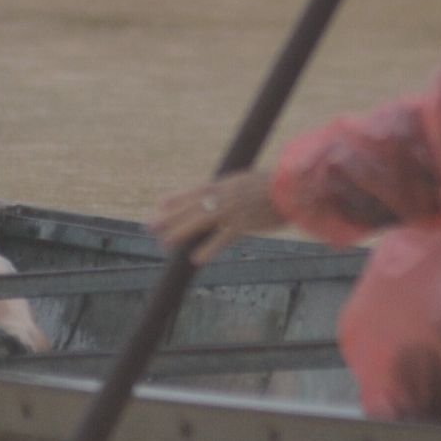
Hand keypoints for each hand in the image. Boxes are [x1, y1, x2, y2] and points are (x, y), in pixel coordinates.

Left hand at [150, 169, 284, 264]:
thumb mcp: (245, 182)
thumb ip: (228, 189)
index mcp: (223, 184)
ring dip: (180, 233)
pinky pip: (221, 238)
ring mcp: (231, 210)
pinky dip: (208, 249)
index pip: (193, 192)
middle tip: (150, 226)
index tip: (159, 205)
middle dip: (168, 218)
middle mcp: (223, 196)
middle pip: (189, 208)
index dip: (175, 200)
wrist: (291, 188)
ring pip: (199, 222)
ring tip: (164, 243)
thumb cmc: (271, 186)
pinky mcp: (243, 224)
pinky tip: (195, 259)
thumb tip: (215, 195)